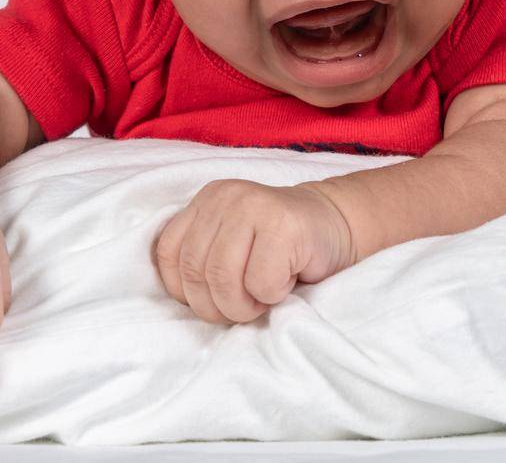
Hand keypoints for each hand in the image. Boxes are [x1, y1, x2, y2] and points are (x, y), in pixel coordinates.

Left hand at [152, 179, 354, 323]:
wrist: (336, 225)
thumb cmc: (280, 249)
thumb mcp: (231, 245)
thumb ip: (203, 259)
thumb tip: (181, 299)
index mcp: (206, 201)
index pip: (169, 254)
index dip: (185, 291)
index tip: (213, 299)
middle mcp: (225, 197)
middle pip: (196, 271)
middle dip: (217, 306)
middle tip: (244, 308)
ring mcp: (254, 205)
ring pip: (222, 278)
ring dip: (243, 306)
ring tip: (263, 298)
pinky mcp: (283, 223)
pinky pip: (260, 282)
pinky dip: (272, 295)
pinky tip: (286, 280)